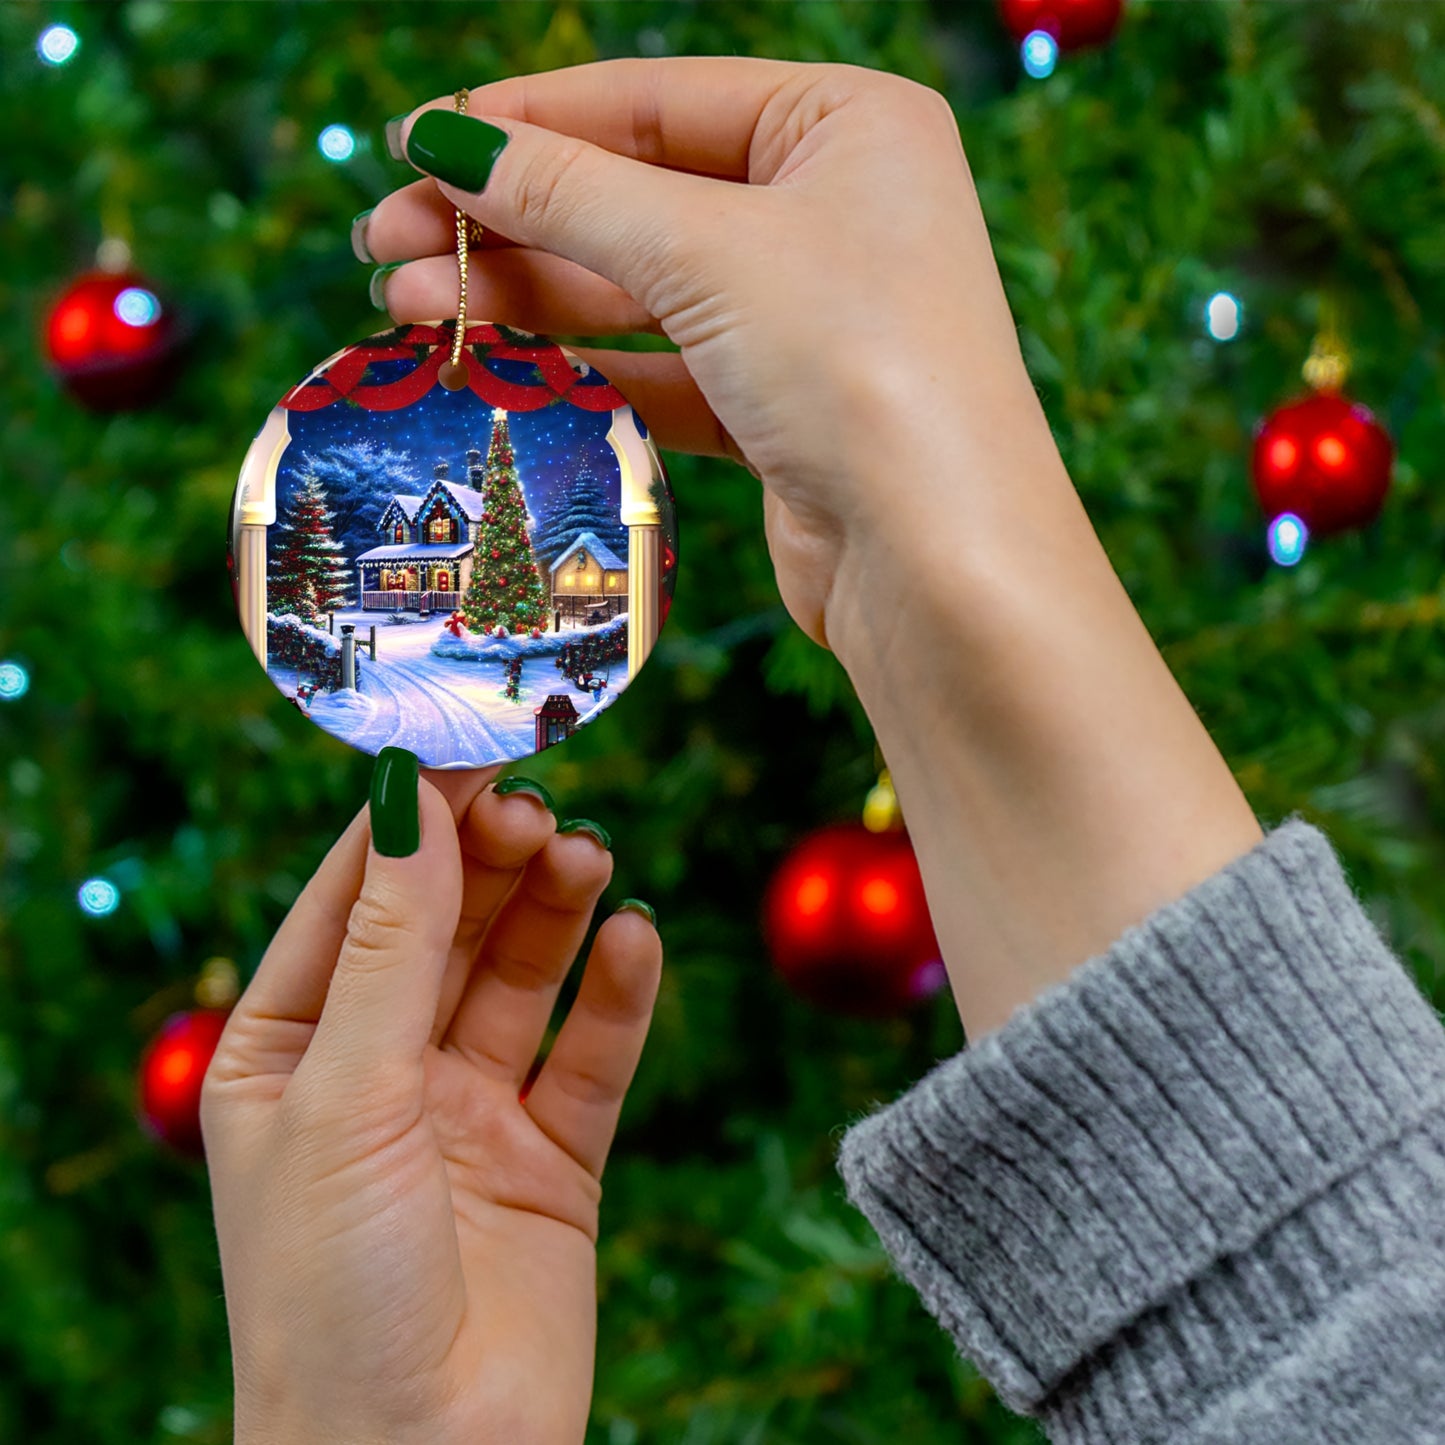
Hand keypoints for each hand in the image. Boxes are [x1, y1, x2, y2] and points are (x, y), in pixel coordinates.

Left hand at [202, 762, 661, 1444]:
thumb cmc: (331, 1292)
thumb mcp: (346, 1094)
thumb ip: (392, 944)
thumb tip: (411, 797)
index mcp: (289, 1051)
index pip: (354, 899)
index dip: (411, 821)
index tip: (471, 745)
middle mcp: (380, 1071)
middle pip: (447, 926)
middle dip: (491, 862)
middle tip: (540, 809)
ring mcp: (469, 1112)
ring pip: (522, 976)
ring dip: (555, 911)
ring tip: (589, 858)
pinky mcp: (552, 1158)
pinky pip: (591, 1054)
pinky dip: (617, 994)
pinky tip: (635, 941)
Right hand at [360, 60, 1262, 1041]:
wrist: (940, 563)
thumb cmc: (859, 368)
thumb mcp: (707, 253)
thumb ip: (570, 194)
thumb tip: (446, 143)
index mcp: (847, 126)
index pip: (655, 99)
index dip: (526, 122)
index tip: (414, 147)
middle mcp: (833, 210)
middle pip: (636, 196)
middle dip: (510, 222)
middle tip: (385, 246)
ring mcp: (809, 315)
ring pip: (640, 290)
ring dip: (527, 297)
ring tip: (410, 307)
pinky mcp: (782, 408)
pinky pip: (662, 367)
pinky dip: (582, 366)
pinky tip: (494, 365)